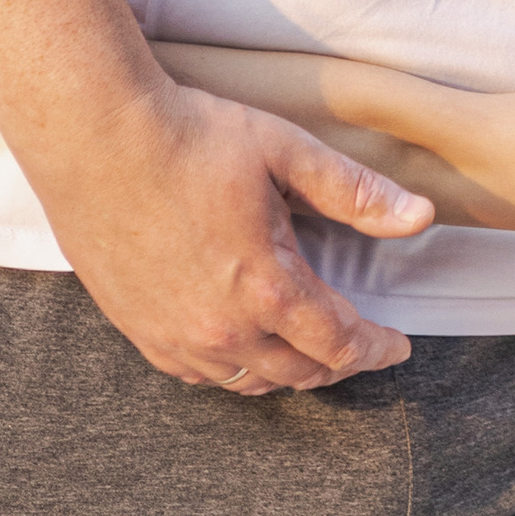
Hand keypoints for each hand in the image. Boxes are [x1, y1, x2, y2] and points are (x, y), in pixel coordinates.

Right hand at [0, 0, 435, 393]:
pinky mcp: (135, 327)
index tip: (397, 344)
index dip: (376, 349)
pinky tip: (244, 345)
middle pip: (297, 372)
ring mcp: (172, 333)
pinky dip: (234, 369)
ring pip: (247, 380)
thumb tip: (421, 217)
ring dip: (288, 371)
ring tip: (310, 348)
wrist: (93, 135)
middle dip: (339, 364)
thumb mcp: (286, 153)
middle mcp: (219, 325)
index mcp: (266, 285)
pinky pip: (198, 373)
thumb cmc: (189, 136)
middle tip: (361, 346)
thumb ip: (355, 193)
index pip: (338, 343)